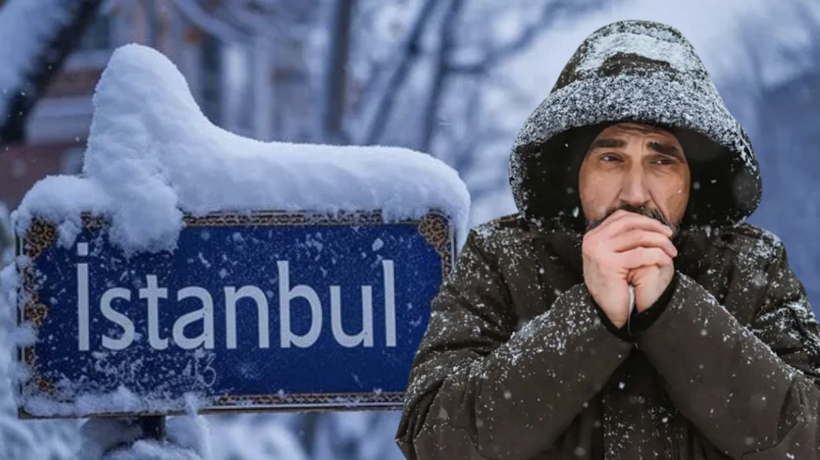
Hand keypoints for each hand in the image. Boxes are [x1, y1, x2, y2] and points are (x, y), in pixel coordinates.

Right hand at [582, 210, 675, 327]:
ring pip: (637, 236)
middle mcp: (593, 241)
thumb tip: (644, 223)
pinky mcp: (609, 264)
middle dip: (654, 227)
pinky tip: (666, 260)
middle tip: (669, 236)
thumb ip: (621, 239)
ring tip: (671, 251)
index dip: (644, 219)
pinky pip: (641, 254)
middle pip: (629, 222)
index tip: (660, 228)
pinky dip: (658, 255)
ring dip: (660, 242)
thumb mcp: (613, 256)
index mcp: (593, 236)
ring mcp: (599, 251)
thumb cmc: (614, 286)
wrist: (608, 311)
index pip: (621, 217)